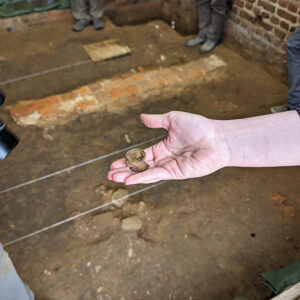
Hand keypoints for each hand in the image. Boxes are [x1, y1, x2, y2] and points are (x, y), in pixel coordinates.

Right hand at [107, 111, 229, 184]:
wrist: (217, 138)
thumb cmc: (199, 127)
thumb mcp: (173, 120)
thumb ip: (156, 120)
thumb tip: (140, 117)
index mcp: (163, 147)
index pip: (141, 156)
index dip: (127, 160)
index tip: (113, 164)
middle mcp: (164, 159)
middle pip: (140, 166)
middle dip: (125, 170)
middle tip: (109, 174)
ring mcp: (169, 167)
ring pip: (145, 173)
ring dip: (130, 176)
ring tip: (114, 179)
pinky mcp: (176, 173)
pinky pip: (156, 175)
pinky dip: (142, 178)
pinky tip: (129, 180)